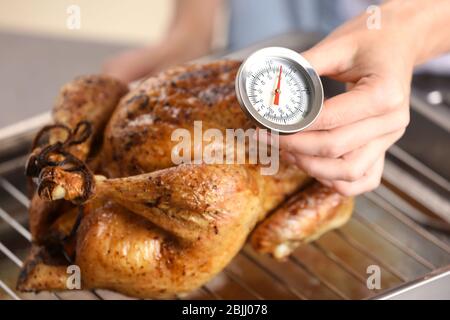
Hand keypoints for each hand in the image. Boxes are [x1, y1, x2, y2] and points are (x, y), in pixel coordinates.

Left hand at [272, 3, 421, 195]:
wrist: (398, 42)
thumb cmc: (371, 41)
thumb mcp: (338, 44)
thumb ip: (306, 66)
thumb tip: (272, 86)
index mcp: (384, 94)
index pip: (330, 120)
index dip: (294, 128)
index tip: (268, 127)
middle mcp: (391, 122)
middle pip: (336, 149)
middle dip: (295, 148)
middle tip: (268, 140)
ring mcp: (389, 139)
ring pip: (350, 173)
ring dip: (313, 168)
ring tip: (287, 152)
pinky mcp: (383, 147)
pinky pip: (364, 179)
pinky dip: (337, 181)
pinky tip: (313, 166)